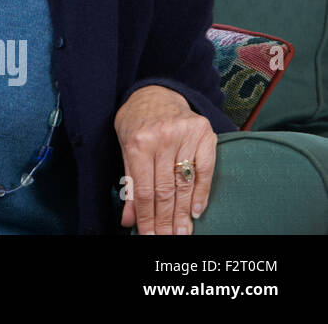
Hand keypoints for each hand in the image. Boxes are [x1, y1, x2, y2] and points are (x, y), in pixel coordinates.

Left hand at [114, 85, 216, 234]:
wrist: (155, 91)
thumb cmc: (135, 121)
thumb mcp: (124, 147)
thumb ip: (129, 183)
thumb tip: (129, 219)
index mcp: (139, 142)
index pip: (145, 190)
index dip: (147, 217)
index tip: (149, 236)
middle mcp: (163, 138)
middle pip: (166, 190)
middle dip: (166, 220)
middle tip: (168, 240)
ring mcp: (186, 135)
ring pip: (185, 183)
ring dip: (183, 213)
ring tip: (182, 232)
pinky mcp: (204, 133)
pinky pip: (205, 169)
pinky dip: (201, 193)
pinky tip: (196, 211)